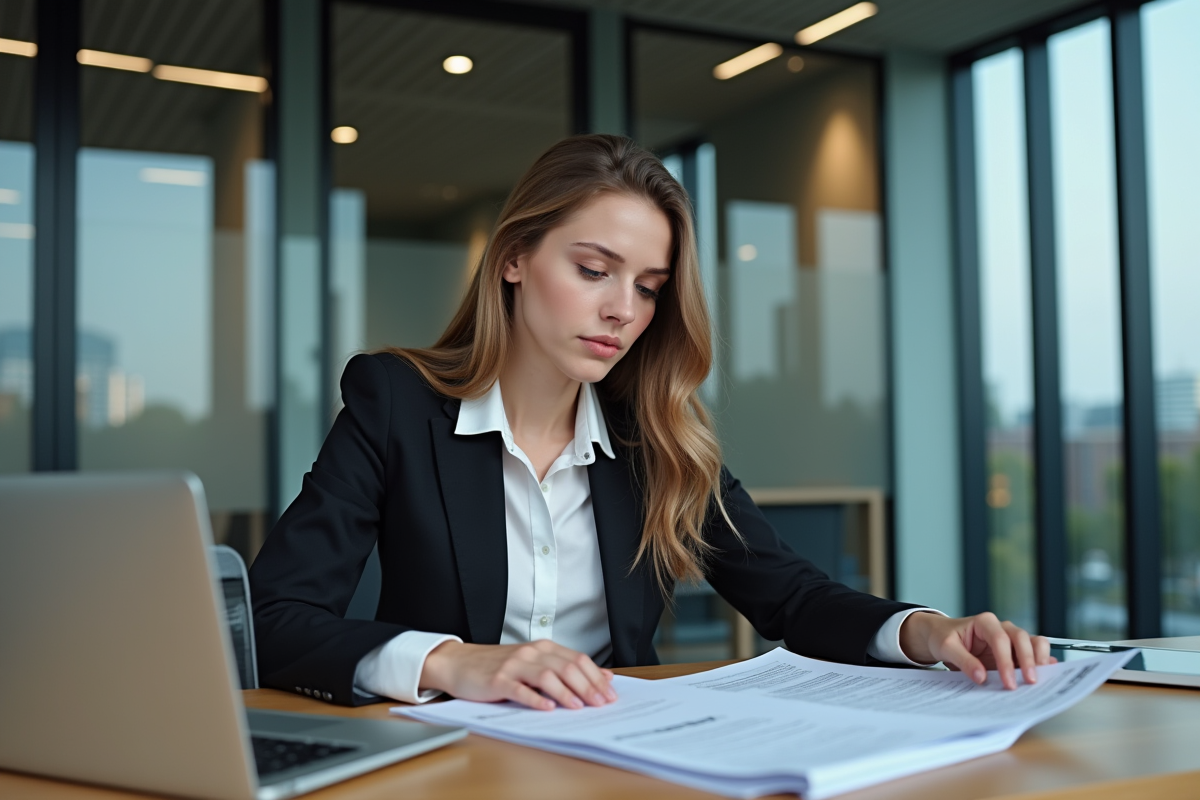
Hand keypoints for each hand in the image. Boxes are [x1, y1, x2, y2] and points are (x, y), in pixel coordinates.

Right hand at [420, 640, 617, 710]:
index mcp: (543, 648)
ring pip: (546, 676)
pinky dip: (535, 699)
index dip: (596, 677)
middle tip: (601, 704)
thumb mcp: (534, 663)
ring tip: (579, 708)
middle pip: (566, 668)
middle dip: (587, 687)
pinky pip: (519, 689)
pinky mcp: (498, 680)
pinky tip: (547, 708)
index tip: (610, 695)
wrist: (460, 663)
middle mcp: (531, 654)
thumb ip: (566, 668)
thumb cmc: (498, 666)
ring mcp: (514, 666)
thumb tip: (603, 677)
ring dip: (566, 693)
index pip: (577, 660)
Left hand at [898, 611, 1056, 689]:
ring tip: (1039, 677)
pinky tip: (1047, 672)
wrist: (941, 636)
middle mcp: (1001, 627)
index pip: (1000, 639)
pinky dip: (1041, 661)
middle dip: (1028, 660)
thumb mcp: (946, 647)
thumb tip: (981, 677)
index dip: (1006, 661)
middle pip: (1022, 638)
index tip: (1008, 682)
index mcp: (984, 622)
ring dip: (1039, 659)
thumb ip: (963, 661)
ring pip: (1033, 642)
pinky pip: (1033, 652)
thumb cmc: (943, 637)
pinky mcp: (1013, 651)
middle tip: (1029, 682)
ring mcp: (1009, 639)